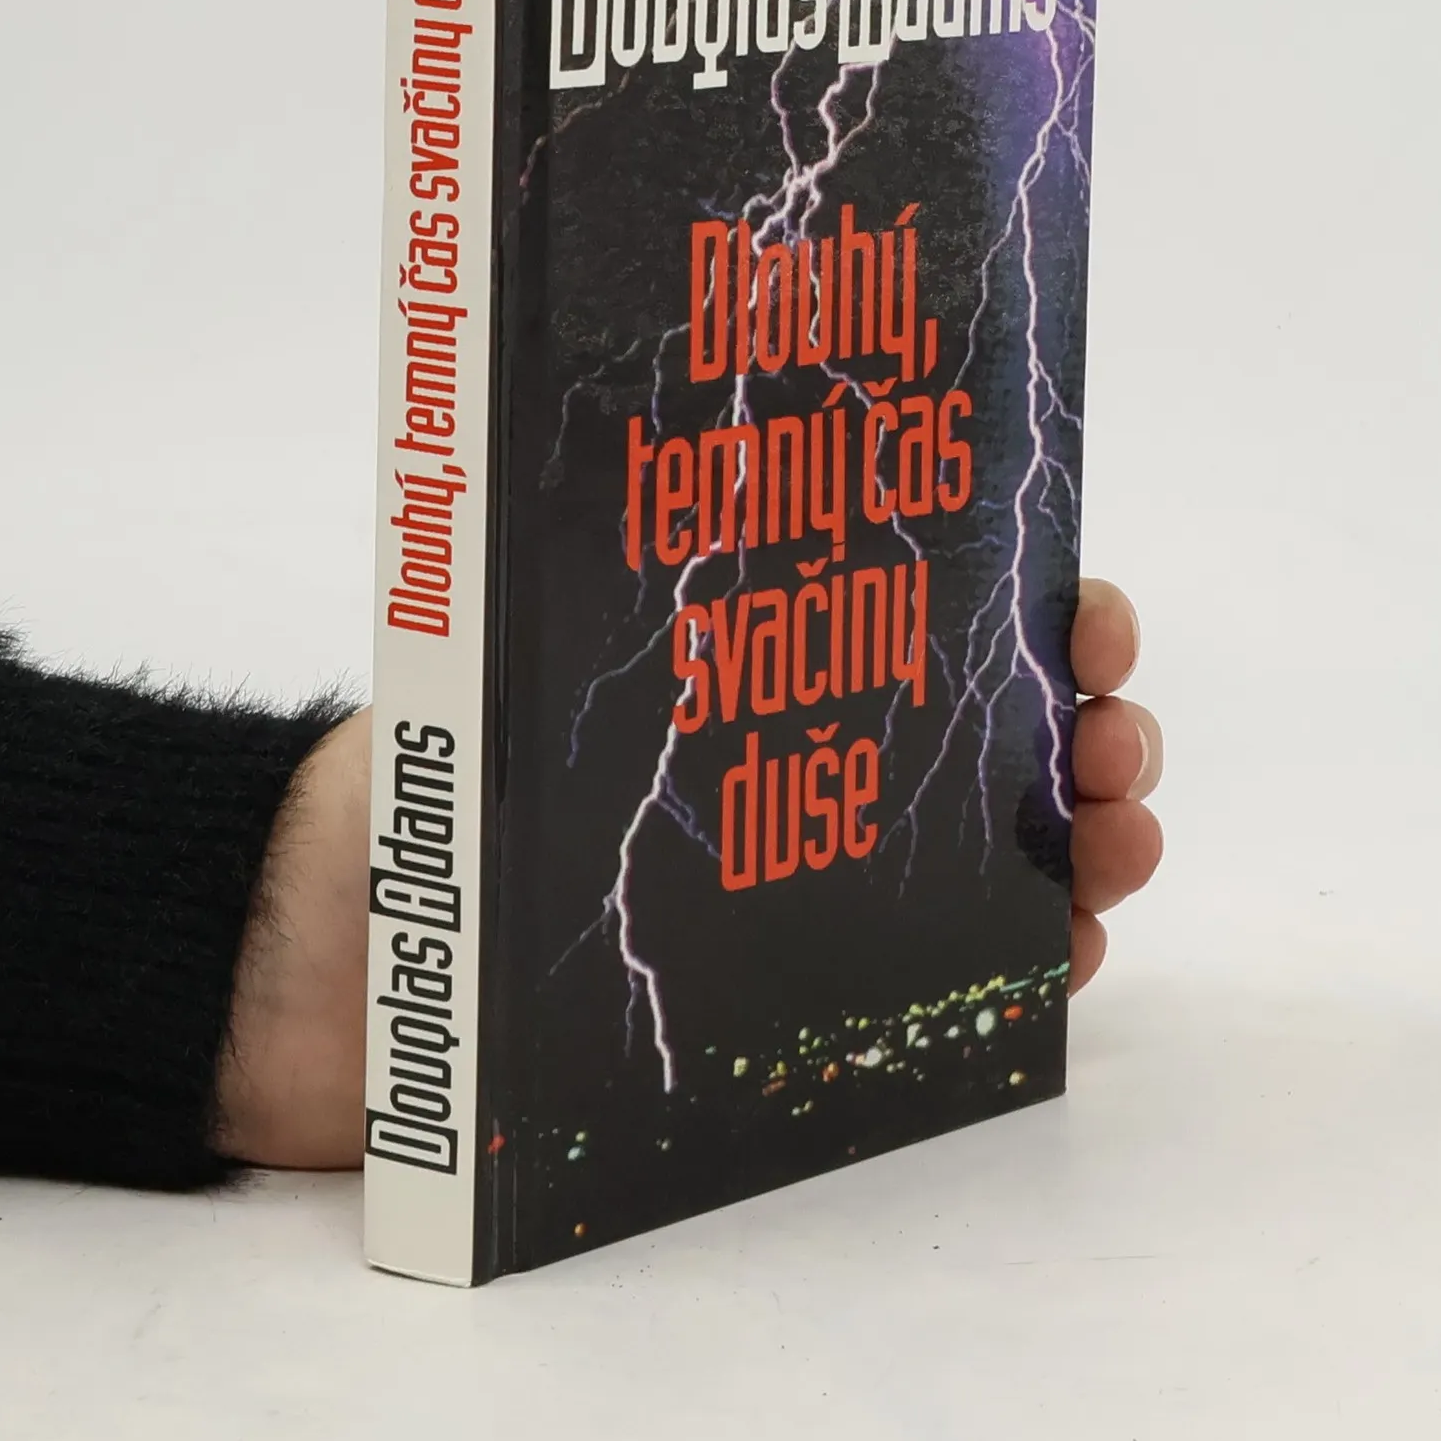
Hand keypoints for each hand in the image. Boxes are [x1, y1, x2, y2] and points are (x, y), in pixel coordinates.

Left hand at [216, 577, 1163, 1167]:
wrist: (321, 975)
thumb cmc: (408, 792)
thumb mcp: (510, 657)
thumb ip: (602, 575)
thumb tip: (707, 437)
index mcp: (750, 658)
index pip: (920, 611)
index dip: (1024, 607)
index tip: (1081, 617)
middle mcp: (798, 759)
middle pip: (983, 732)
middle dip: (1082, 722)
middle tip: (1111, 739)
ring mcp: (806, 883)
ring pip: (989, 853)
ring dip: (1084, 838)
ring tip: (1118, 836)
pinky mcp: (789, 1003)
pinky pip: (939, 984)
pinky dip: (1022, 966)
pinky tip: (1068, 952)